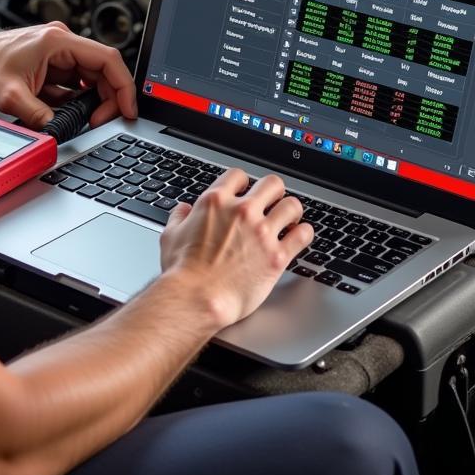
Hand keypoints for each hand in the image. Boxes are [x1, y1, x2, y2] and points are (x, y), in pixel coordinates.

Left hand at [0, 22, 136, 128]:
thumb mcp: (11, 97)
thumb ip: (39, 116)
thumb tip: (60, 132)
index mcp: (59, 41)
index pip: (107, 59)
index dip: (123, 86)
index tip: (128, 108)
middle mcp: (63, 43)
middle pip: (103, 70)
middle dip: (108, 98)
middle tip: (100, 121)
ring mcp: (58, 53)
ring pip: (91, 78)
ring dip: (92, 100)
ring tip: (84, 119)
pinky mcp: (52, 64)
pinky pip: (76, 82)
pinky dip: (77, 99)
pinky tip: (68, 112)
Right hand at [159, 170, 314, 328]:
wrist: (197, 299)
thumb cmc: (182, 272)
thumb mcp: (171, 236)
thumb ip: (179, 218)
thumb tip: (183, 210)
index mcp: (216, 202)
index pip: (238, 176)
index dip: (243, 183)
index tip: (246, 191)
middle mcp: (242, 211)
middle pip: (272, 184)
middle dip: (274, 192)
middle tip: (273, 203)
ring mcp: (262, 232)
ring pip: (292, 205)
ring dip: (292, 211)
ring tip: (290, 218)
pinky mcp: (277, 256)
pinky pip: (303, 235)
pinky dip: (304, 233)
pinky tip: (300, 235)